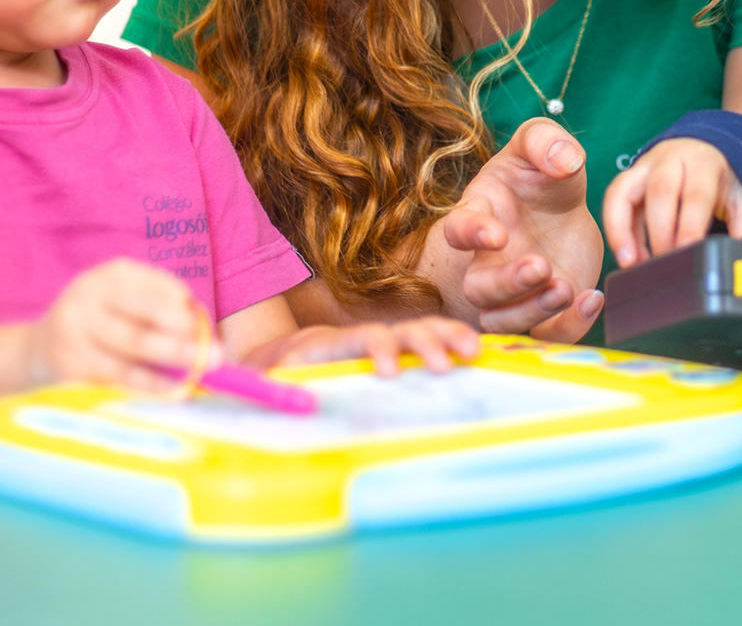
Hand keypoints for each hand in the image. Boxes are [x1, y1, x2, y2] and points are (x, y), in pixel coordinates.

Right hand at [25, 259, 208, 392]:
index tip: (208, 329)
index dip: (186, 309)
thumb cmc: (100, 328)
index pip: (158, 287)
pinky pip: (116, 375)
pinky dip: (147, 383)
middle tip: (217, 355)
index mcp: (111, 275)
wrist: (37, 351)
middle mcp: (90, 294)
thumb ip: (160, 312)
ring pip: (133, 344)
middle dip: (185, 334)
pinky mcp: (67, 361)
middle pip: (148, 313)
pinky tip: (171, 390)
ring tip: (200, 370)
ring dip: (172, 358)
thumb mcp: (123, 307)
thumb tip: (206, 335)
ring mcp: (75, 326)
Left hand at [241, 317, 480, 375]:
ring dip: (447, 336)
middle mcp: (360, 339)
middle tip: (445, 366)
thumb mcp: (265, 386)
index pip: (359, 336)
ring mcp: (380, 344)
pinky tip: (476, 357)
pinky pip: (426, 346)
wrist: (273, 357)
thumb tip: (295, 413)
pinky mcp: (393, 356)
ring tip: (473, 352)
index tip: (390, 372)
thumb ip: (275, 396)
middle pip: (398, 328)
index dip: (378, 348)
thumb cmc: (270, 379)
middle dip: (425, 341)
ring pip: (419, 331)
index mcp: (327, 346)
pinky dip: (451, 345)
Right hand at [434, 118, 605, 341]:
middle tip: (540, 265)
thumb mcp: (541, 144)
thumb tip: (565, 160)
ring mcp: (513, 292)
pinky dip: (569, 326)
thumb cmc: (539, 176)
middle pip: (478, 287)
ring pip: (504, 320)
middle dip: (506, 283)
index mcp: (480, 215)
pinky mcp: (544, 312)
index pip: (459, 229)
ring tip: (564, 288)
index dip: (471, 234)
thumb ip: (545, 140)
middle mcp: (487, 260)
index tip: (497, 233)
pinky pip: (547, 334)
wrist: (564, 210)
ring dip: (532, 310)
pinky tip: (592, 299)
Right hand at [602, 138, 741, 267]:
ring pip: (624, 191)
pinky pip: (613, 201)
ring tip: (630, 263)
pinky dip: (617, 231)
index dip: (690, 225)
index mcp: (704, 163)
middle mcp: (671, 159)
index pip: (696, 194)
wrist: (700, 148)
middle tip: (667, 265)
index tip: (687, 253)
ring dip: (623, 229)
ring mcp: (644, 166)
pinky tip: (628, 256)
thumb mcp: (738, 198)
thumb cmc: (717, 180)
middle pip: (660, 192)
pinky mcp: (627, 178)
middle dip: (661, 233)